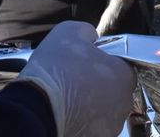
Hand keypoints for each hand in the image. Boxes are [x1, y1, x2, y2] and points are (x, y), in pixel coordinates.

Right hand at [15, 21, 134, 136]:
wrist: (36, 109)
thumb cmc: (55, 70)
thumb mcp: (69, 32)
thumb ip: (88, 32)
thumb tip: (92, 38)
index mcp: (123, 74)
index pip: (121, 66)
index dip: (103, 63)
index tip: (86, 64)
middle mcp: (124, 102)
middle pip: (115, 90)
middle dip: (99, 86)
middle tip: (75, 81)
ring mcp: (112, 125)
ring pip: (105, 111)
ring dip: (92, 105)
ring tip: (68, 100)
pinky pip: (94, 127)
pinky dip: (84, 122)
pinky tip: (67, 115)